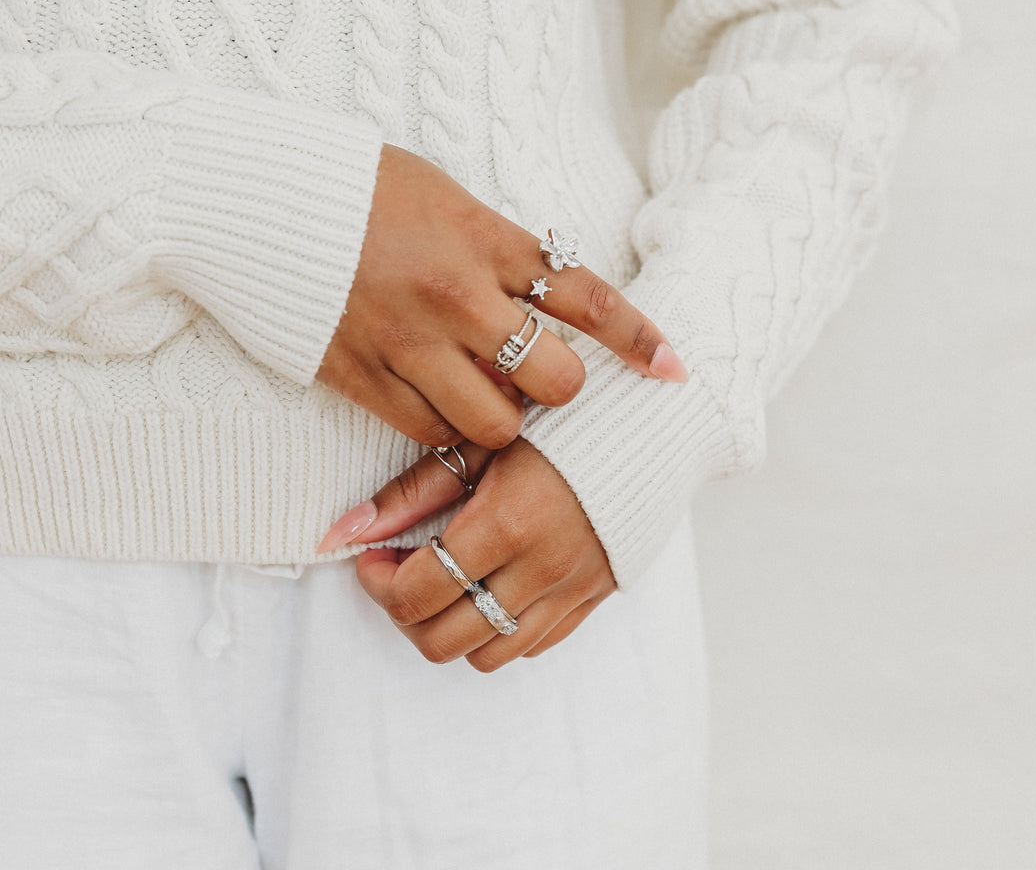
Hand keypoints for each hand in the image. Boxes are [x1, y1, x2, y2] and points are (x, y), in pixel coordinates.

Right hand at [315, 144, 686, 449]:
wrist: (255, 196)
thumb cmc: (358, 187)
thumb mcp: (446, 196)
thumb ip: (499, 247)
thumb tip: (540, 295)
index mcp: (485, 240)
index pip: (587, 295)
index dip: (639, 337)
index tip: (672, 367)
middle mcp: (456, 296)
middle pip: (551, 379)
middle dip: (561, 389)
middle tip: (544, 378)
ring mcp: (407, 342)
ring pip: (492, 423)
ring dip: (504, 420)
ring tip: (487, 396)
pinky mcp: (360, 375)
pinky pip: (426, 431)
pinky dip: (444, 428)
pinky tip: (437, 404)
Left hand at [318, 439, 616, 670]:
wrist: (645, 427)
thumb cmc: (555, 425)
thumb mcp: (480, 445)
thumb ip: (412, 493)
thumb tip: (344, 532)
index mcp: (506, 523)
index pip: (417, 594)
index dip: (379, 582)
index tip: (376, 555)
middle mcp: (541, 569)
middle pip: (444, 640)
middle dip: (406, 613)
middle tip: (404, 570)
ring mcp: (571, 591)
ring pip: (487, 656)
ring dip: (452, 627)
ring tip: (448, 580)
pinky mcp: (593, 599)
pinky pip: (533, 647)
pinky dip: (500, 630)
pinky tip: (493, 585)